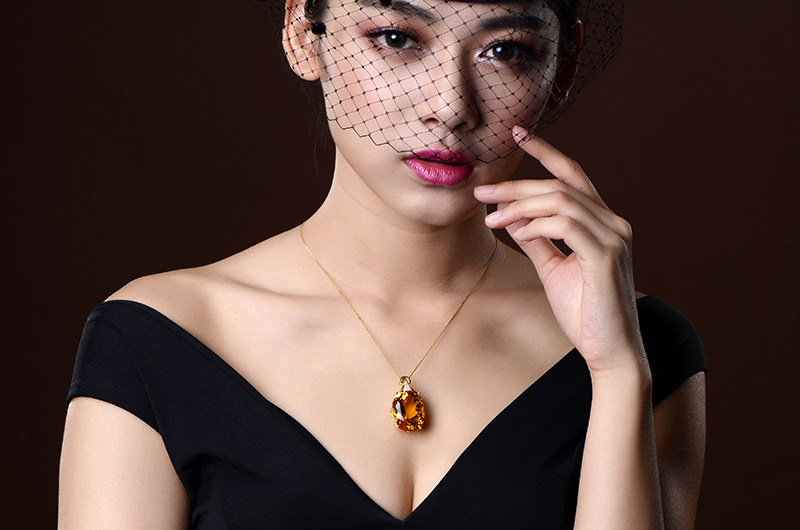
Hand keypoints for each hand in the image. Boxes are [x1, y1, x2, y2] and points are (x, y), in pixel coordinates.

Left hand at [474, 125, 643, 373]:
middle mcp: (613, 223)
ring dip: (520, 205)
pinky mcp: (605, 256)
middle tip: (481, 190)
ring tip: (490, 217)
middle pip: (560, 186)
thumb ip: (538, 240)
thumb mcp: (553, 269)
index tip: (517, 134)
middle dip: (516, 186)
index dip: (546, 151)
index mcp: (602, 223)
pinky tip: (514, 230)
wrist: (609, 351)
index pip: (573, 176)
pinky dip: (536, 223)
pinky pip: (566, 224)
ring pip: (561, 200)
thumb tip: (514, 218)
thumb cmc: (584, 312)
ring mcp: (613, 237)